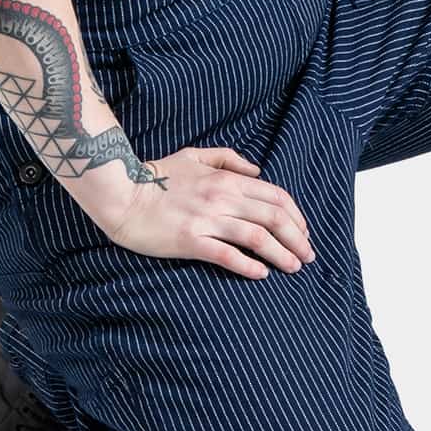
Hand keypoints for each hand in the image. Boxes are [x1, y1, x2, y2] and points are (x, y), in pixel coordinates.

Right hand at [100, 144, 315, 278]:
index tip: (303, 232)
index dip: (296, 216)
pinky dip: (249, 266)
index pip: (276, 196)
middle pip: (274, 218)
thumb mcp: (195, 156)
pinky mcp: (191, 241)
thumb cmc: (157, 175)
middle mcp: (222, 198)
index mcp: (226, 178)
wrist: (122, 193)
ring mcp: (207, 219)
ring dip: (282, 254)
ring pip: (257, 237)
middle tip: (308, 256)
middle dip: (298, 238)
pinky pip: (228, 255)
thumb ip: (229, 159)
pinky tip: (262, 274)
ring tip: (294, 267)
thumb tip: (258, 171)